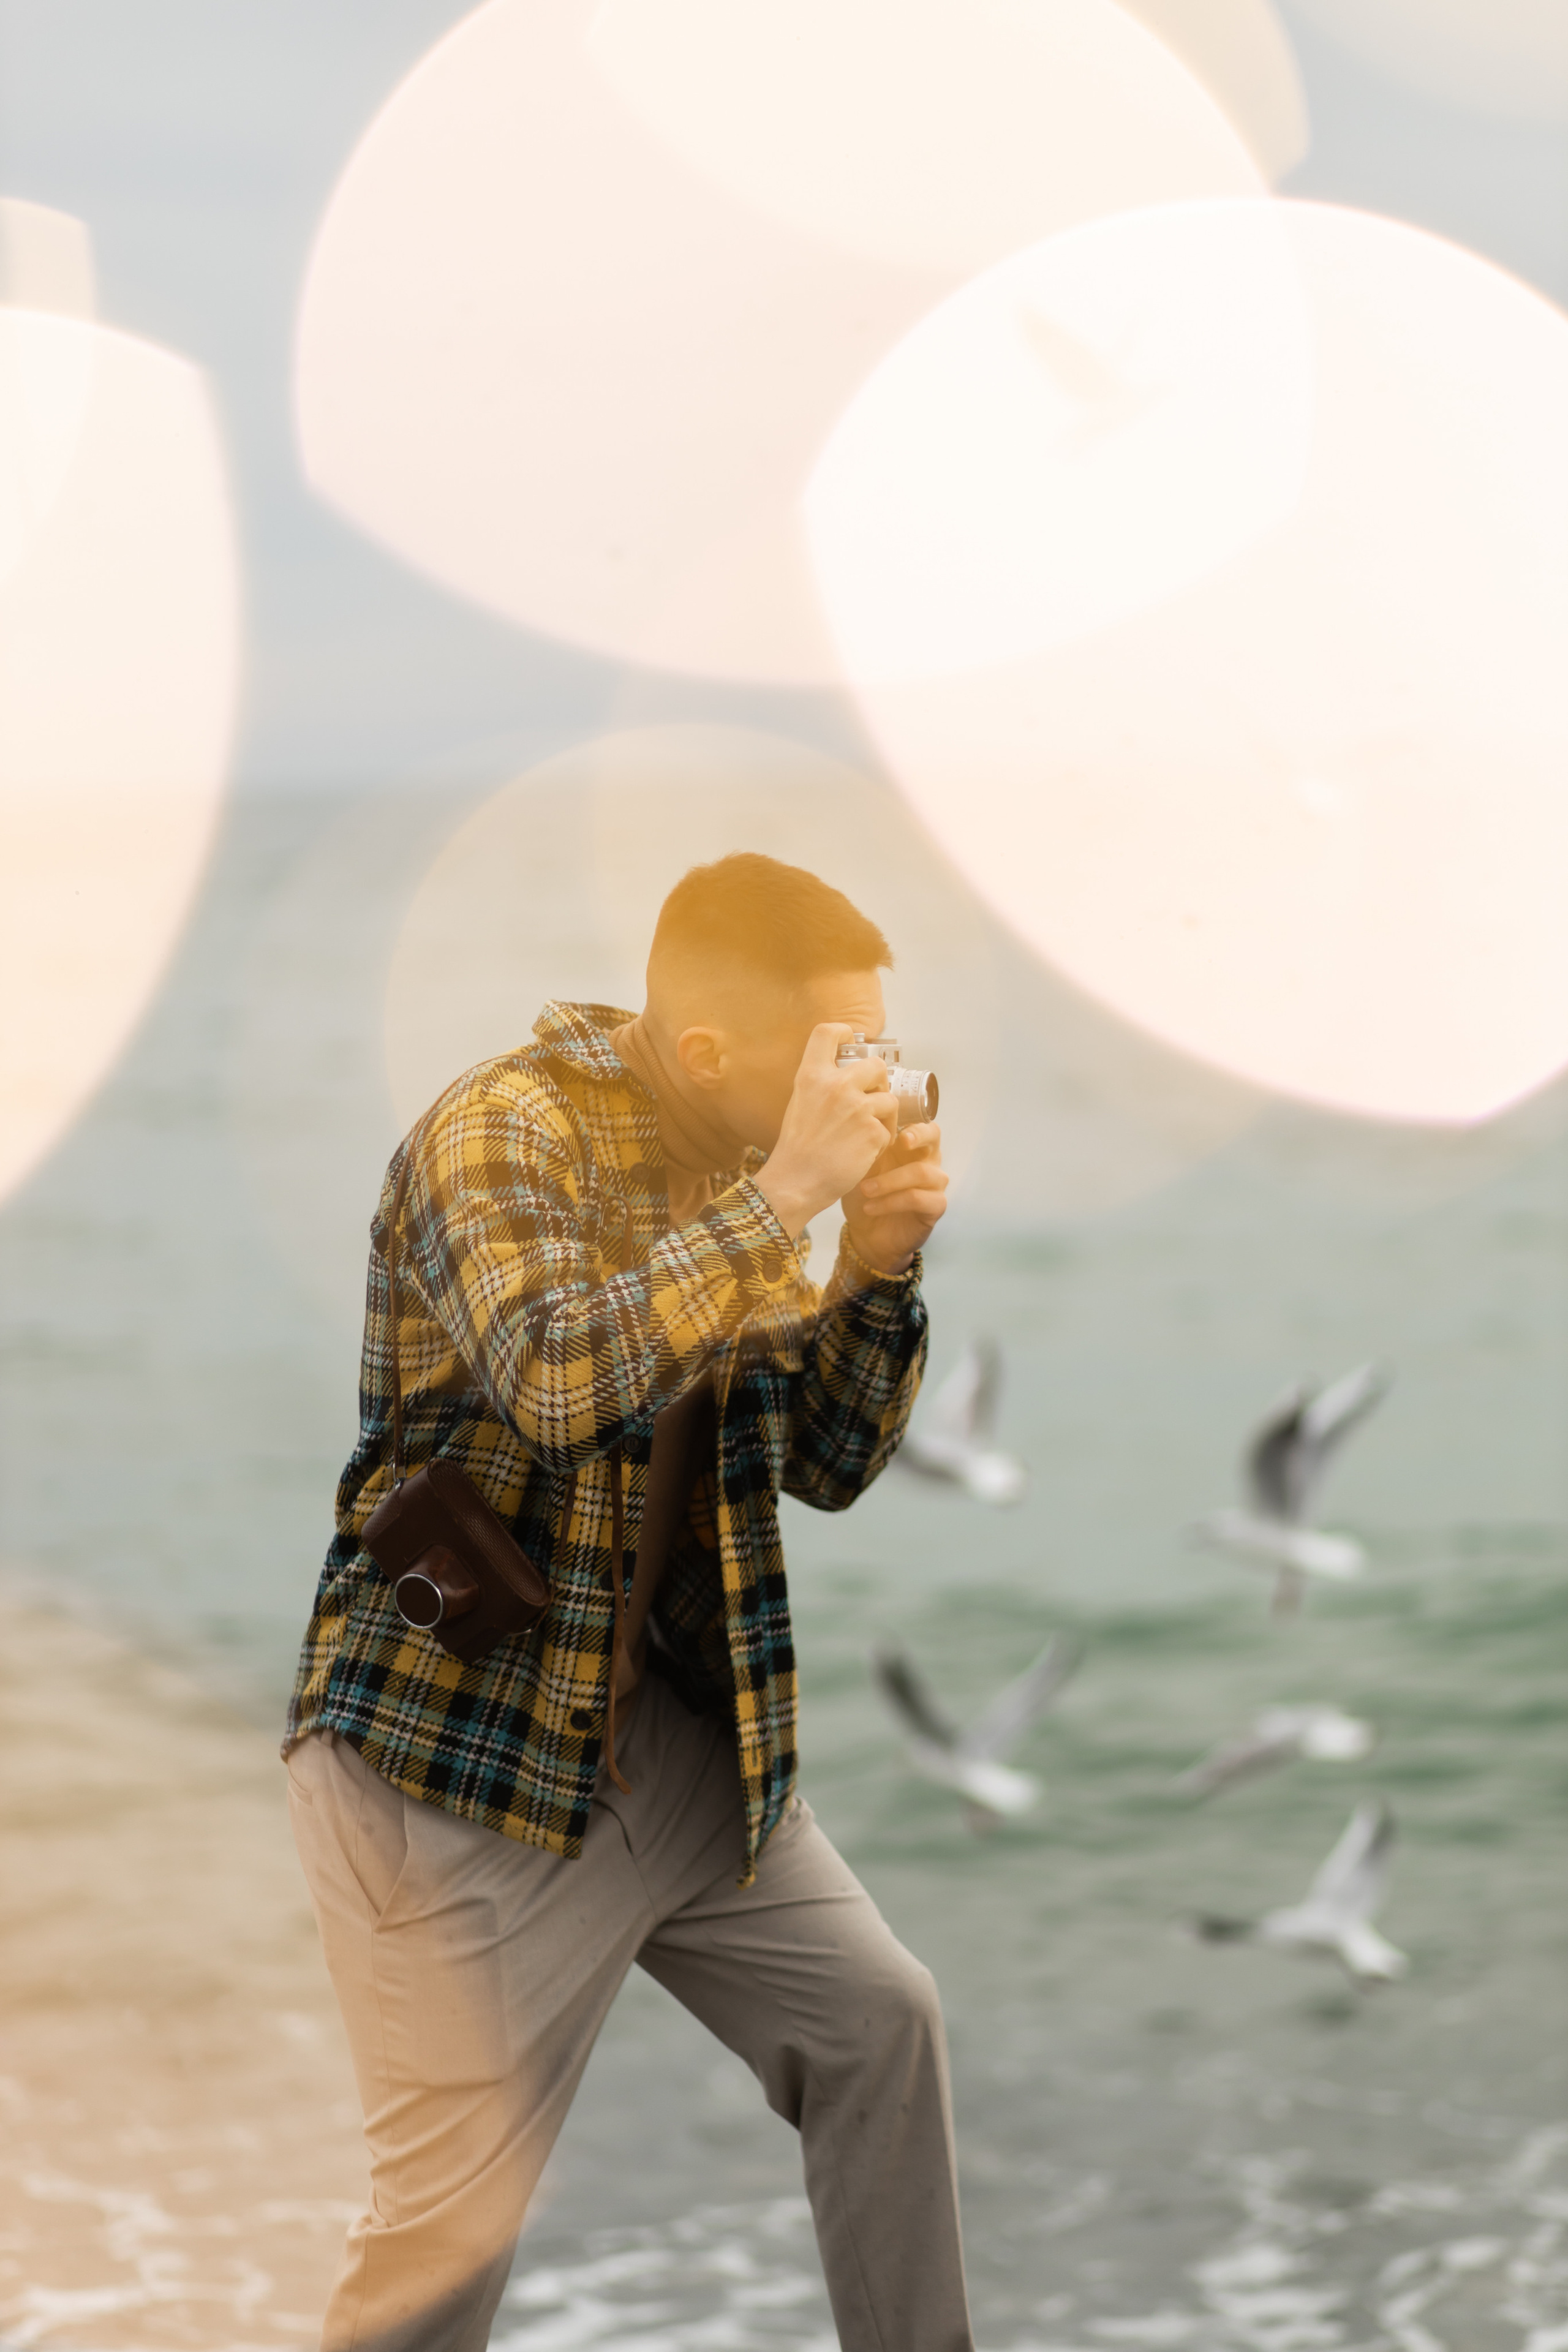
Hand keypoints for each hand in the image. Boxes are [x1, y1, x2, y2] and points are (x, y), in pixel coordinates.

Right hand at [754, 1024, 897, 1237]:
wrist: (796, 1182)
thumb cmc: (797, 1149)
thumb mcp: (800, 1103)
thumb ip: (822, 1085)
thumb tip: (847, 1074)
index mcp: (812, 1076)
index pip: (827, 1032)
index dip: (843, 1031)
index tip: (851, 1040)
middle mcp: (836, 1086)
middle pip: (876, 1065)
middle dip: (879, 1083)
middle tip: (871, 1101)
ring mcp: (857, 1107)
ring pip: (889, 1099)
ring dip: (884, 1116)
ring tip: (868, 1134)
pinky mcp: (873, 1131)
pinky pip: (889, 1129)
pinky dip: (881, 1142)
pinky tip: (864, 1153)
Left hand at [842, 1120, 947, 1276]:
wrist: (866, 1234)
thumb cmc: (864, 1196)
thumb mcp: (860, 1168)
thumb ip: (866, 1147)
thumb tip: (859, 1123)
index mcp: (909, 1146)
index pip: (919, 1120)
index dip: (907, 1117)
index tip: (889, 1121)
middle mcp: (927, 1160)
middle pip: (934, 1135)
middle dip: (918, 1134)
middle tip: (900, 1141)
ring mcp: (934, 1184)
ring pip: (921, 1172)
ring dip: (889, 1181)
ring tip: (865, 1190)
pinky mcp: (935, 1207)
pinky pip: (918, 1198)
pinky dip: (891, 1202)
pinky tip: (870, 1207)